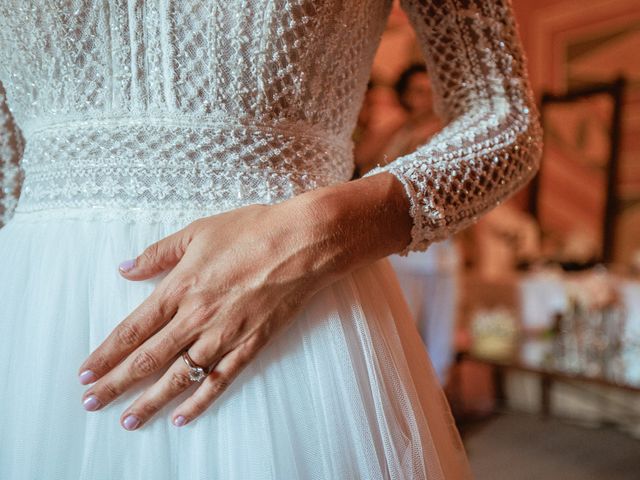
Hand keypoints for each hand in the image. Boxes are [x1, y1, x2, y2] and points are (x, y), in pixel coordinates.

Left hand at [77, 172, 411, 429]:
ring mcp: (224, 336)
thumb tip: (125, 268)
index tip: (86, 372)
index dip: (106, 354)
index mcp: (180, 289)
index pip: (133, 330)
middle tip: (92, 403)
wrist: (303, 243)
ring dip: (150, 401)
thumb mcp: (198, 232)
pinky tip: (182, 416)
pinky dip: (200, 401)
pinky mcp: (251, 345)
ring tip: (128, 421)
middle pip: (147, 359)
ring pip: (180, 377)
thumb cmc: (253, 231)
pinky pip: (220, 380)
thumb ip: (158, 254)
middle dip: (116, 384)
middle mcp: (197, 318)